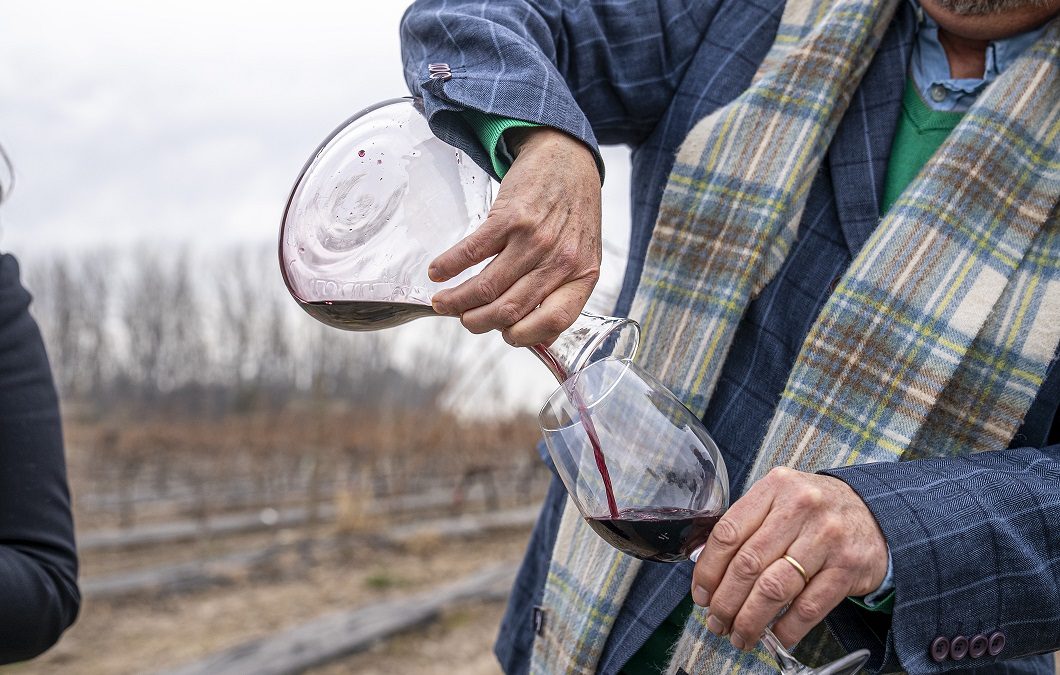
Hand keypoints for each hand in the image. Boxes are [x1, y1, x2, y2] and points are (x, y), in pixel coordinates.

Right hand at [427, 127, 601, 345]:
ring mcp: (534, 239)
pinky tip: (438, 272)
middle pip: (510, 309)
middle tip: (465, 320)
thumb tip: (532, 333)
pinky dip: (449, 266)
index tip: (503, 335)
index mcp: (582, 275)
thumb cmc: (574, 212)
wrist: (569, 160)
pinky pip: (472, 252)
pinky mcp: (510, 217)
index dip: (524, 336)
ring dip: (457, 301)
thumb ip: (562, 292)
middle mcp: (560, 260)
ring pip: (487, 286)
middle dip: (478, 322)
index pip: (553, 321)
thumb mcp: (582, 256)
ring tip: (443, 303)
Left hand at [691, 467, 888, 650]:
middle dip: (726, 602)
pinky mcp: (847, 567)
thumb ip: (748, 525)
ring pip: (774, 589)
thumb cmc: (817, 510)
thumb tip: (709, 570)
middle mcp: (800, 508)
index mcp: (775, 488)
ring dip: (751, 620)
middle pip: (748, 564)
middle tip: (717, 621)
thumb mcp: (781, 499)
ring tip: (741, 635)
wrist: (876, 513)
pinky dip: (787, 628)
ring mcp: (826, 537)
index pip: (728, 532)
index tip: (701, 594)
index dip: (708, 570)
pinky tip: (775, 637)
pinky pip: (809, 607)